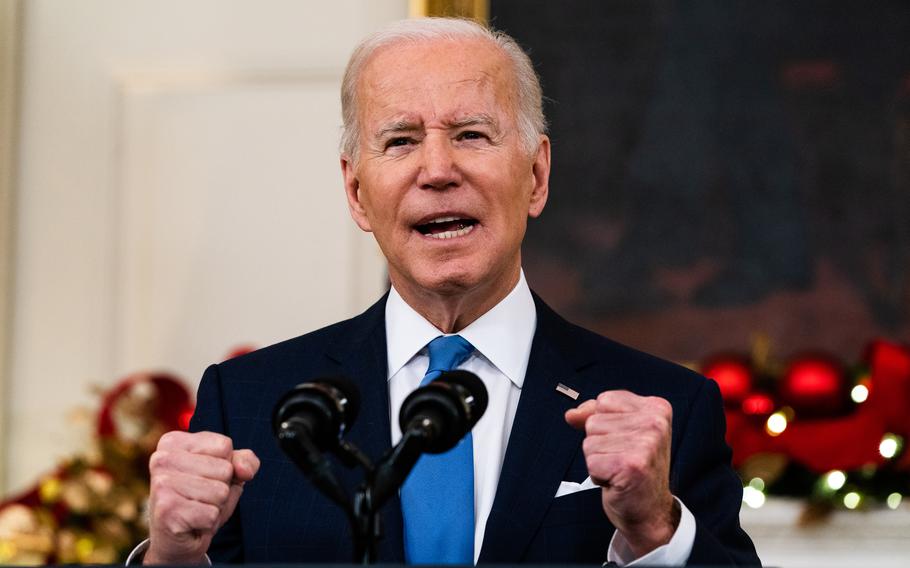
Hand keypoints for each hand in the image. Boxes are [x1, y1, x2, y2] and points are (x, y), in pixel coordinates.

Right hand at [145, 431, 259, 564]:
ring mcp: (161, 484)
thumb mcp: (228, 474)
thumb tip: (244, 470)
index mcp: (173, 442)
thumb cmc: (202, 500)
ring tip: (197, 509)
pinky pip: (212, 514)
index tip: (206, 477)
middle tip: (201, 498)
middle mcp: (162, 458)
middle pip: (224, 469)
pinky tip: (192, 522)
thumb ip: (244, 461)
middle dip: (221, 488)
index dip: (226, 465)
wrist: (177, 539)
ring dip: (216, 506)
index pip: (224, 445)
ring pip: (220, 492)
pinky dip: (209, 522)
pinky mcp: (166, 510)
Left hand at [565, 390, 677, 556]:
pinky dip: (597, 474)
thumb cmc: (635, 470)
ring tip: (619, 469)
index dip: (604, 424)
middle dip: (600, 443)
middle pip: (594, 421)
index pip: (604, 400)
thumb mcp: (621, 432)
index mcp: (656, 407)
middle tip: (623, 459)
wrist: (651, 511)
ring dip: (598, 459)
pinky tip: (617, 481)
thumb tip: (571, 414)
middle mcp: (655, 422)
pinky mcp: (631, 464)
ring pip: (589, 441)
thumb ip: (595, 415)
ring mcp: (645, 443)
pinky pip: (590, 461)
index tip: (625, 441)